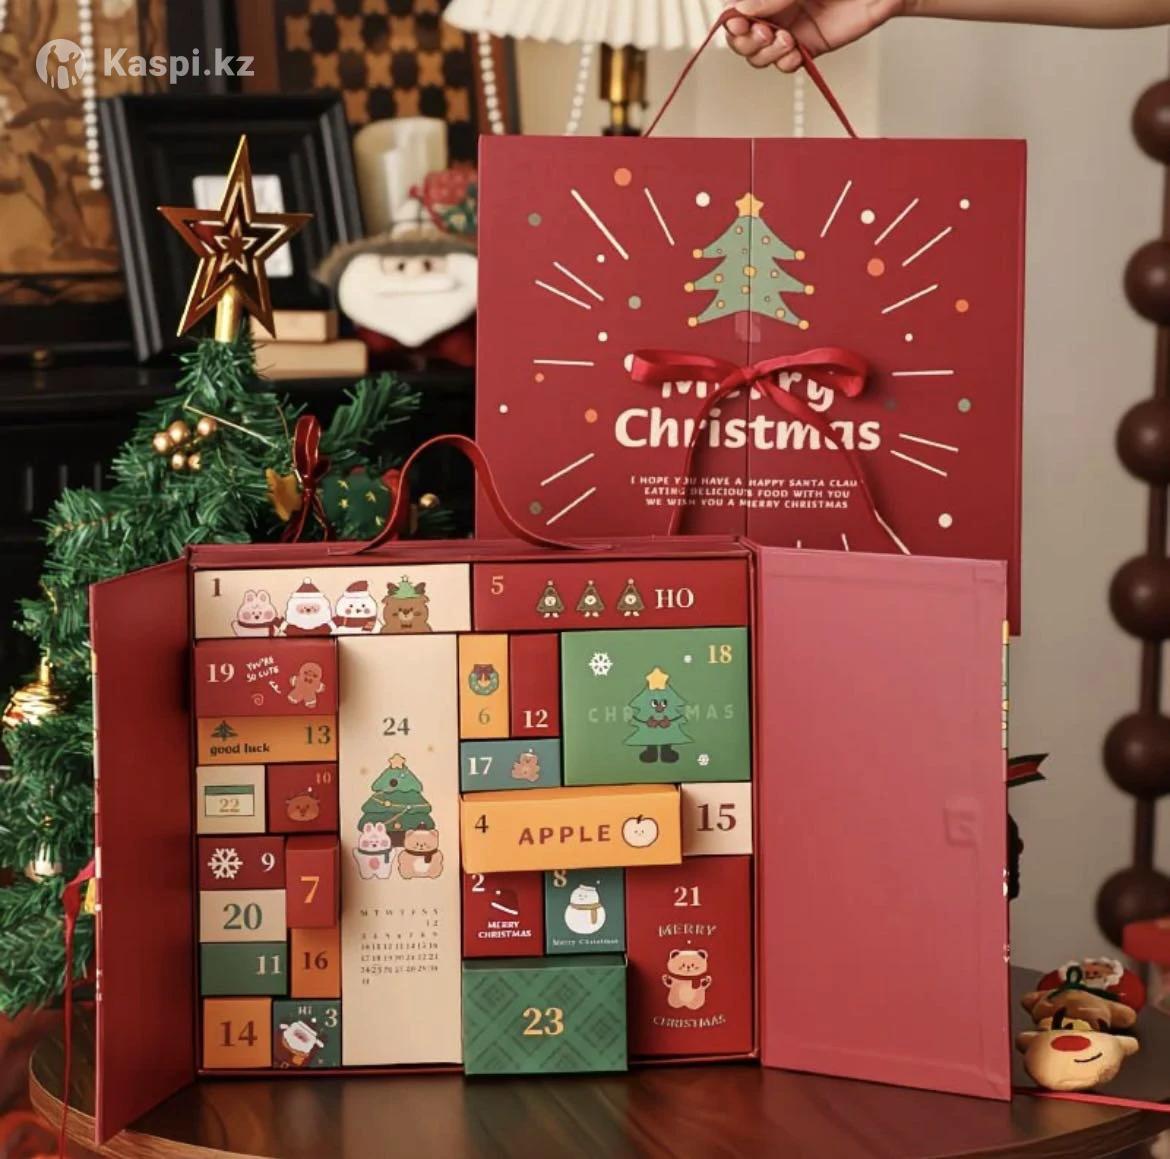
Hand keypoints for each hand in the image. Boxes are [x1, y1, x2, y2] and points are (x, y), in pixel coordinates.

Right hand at [724, 0, 906, 71]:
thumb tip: (740, 10)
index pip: (737, 11)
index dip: (733, 21)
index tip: (738, 23)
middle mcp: (777, 11)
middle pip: (742, 39)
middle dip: (747, 41)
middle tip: (764, 33)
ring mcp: (791, 30)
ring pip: (759, 55)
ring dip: (767, 53)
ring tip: (786, 40)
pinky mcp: (808, 47)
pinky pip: (785, 65)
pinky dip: (786, 63)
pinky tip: (796, 52)